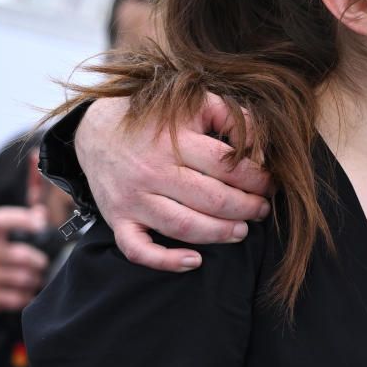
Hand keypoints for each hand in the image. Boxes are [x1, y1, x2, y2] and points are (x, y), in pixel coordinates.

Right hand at [0, 206, 53, 333]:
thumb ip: (15, 225)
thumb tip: (41, 211)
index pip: (0, 220)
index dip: (23, 219)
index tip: (41, 225)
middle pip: (21, 255)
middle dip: (39, 261)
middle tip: (41, 265)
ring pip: (23, 278)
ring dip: (35, 280)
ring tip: (34, 280)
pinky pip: (17, 298)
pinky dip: (27, 297)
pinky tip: (25, 294)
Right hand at [75, 94, 271, 271]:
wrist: (96, 130)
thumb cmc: (158, 119)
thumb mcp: (195, 105)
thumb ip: (233, 118)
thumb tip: (262, 148)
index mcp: (175, 140)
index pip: (227, 165)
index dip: (256, 179)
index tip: (270, 185)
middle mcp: (152, 171)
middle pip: (211, 199)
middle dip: (246, 208)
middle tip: (261, 209)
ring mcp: (133, 198)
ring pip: (183, 226)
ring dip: (219, 234)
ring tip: (241, 232)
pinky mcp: (117, 219)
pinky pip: (138, 249)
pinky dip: (166, 261)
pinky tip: (194, 261)